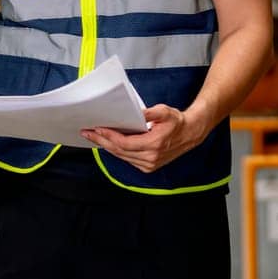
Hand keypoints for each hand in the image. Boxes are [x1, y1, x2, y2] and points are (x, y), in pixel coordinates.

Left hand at [82, 105, 204, 173]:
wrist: (190, 134)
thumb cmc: (177, 122)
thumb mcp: (164, 111)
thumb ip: (149, 112)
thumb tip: (135, 113)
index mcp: (154, 144)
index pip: (124, 143)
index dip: (109, 136)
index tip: (97, 129)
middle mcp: (151, 158)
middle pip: (119, 151)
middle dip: (101, 141)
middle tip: (87, 133)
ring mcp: (149, 164)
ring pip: (122, 156)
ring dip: (107, 147)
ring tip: (94, 137)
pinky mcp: (148, 167)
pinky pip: (127, 159)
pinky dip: (117, 151)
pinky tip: (108, 143)